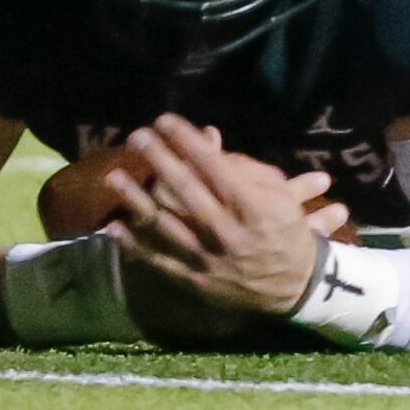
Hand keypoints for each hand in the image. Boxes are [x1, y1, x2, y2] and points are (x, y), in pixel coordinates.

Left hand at [100, 116, 347, 320]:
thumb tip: (207, 146)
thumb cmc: (285, 230)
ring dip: (137, 199)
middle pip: (188, 191)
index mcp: (254, 208)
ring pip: (167, 227)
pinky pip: (160, 262)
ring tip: (114, 176)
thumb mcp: (279, 195)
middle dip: (160, 160)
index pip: (215, 168)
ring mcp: (209, 260)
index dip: (188, 142)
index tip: (165, 120)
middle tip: (137, 136)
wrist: (296, 288)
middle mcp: (229, 233)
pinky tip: (116, 226)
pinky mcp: (196, 281)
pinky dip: (136, 245)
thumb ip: (245, 169)